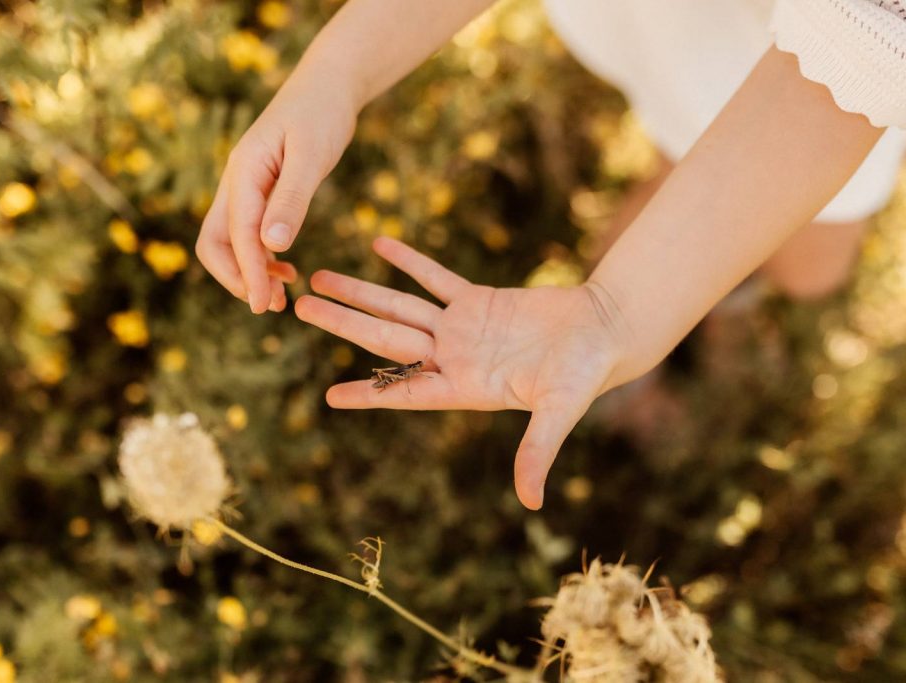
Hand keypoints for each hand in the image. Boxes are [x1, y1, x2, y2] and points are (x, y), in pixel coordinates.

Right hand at [196, 75, 357, 312]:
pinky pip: (248, 232)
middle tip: (268, 305)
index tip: (263, 305)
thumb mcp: (312, 155)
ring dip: (248, 272)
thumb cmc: (323, 113)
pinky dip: (261, 257)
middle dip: (237, 277)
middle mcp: (236, 181)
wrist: (328, 84)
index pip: (236, 234)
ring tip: (279, 297)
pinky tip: (286, 270)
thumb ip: (292, 199)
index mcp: (243, 172)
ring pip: (229, 240)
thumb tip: (272, 246)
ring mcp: (245, 187)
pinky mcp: (261, 191)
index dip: (248, 273)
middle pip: (215, 242)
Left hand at [295, 237, 631, 509]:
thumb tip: (531, 503)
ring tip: (321, 276)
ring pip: (401, 305)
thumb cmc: (585, 374)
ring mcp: (463, 328)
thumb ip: (538, 452)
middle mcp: (455, 358)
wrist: (605, 332)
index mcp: (467, 387)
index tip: (330, 397)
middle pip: (388, 337)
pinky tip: (378, 245)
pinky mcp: (479, 300)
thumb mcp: (559, 411)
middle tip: (300, 308)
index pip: (407, 391)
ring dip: (362, 291)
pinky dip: (409, 261)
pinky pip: (436, 277)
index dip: (370, 393)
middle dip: (345, 323)